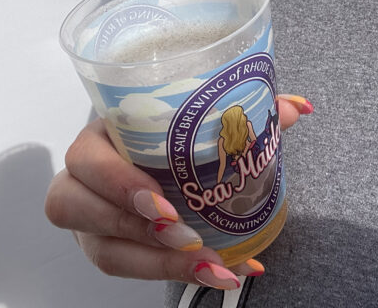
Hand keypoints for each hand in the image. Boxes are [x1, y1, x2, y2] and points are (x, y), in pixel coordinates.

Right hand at [45, 94, 312, 287]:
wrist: (148, 147)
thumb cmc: (169, 126)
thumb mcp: (196, 111)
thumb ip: (244, 105)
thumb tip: (299, 108)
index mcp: (100, 133)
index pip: (85, 157)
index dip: (117, 183)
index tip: (165, 204)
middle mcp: (82, 178)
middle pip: (79, 210)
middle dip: (135, 228)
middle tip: (187, 236)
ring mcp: (90, 219)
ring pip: (105, 251)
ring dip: (159, 262)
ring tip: (212, 265)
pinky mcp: (107, 247)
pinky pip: (130, 269)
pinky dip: (176, 273)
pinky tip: (221, 272)